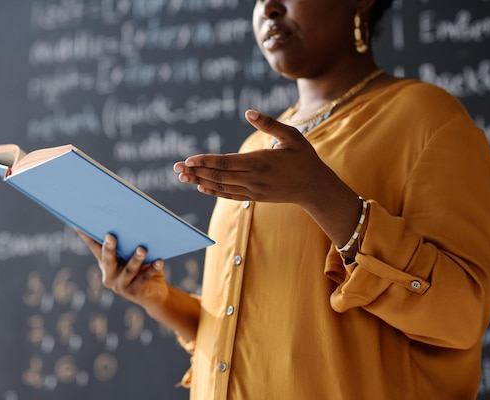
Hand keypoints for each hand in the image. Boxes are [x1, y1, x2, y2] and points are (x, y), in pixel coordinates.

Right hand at [76, 231, 169, 313]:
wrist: (154, 295)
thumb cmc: (142, 269)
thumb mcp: (131, 256)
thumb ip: (128, 245)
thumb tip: (132, 223)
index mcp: (106, 264)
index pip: (94, 247)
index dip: (86, 236)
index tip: (79, 224)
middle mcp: (109, 276)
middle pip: (108, 260)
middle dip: (109, 248)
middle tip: (111, 236)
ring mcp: (121, 286)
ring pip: (128, 270)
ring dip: (135, 259)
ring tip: (141, 249)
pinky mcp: (136, 292)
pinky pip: (145, 278)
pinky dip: (152, 269)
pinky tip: (159, 261)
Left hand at [173, 109, 362, 254]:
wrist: (315, 188)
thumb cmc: (304, 158)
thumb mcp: (291, 136)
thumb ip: (269, 124)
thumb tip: (248, 111)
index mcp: (260, 162)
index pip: (226, 163)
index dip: (205, 162)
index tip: (188, 159)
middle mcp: (254, 179)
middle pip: (218, 176)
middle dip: (195, 171)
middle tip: (175, 168)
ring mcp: (253, 190)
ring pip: (221, 187)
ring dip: (200, 181)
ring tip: (181, 177)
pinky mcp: (255, 197)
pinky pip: (229, 195)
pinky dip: (213, 192)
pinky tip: (200, 186)